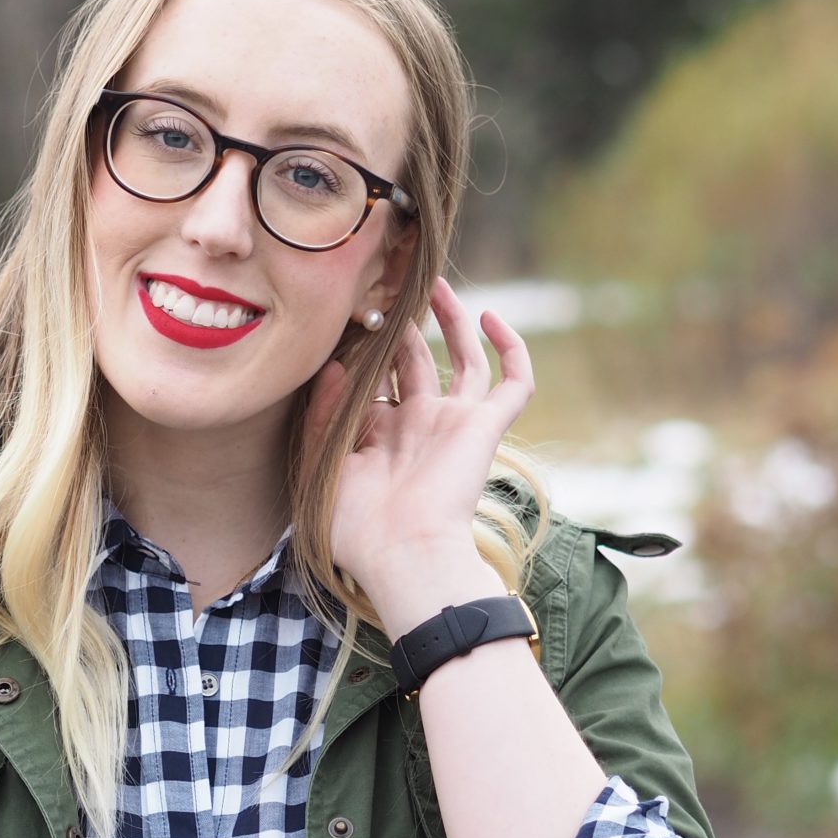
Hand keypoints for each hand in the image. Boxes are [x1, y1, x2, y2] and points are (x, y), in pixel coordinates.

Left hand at [301, 276, 533, 623]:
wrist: (403, 552)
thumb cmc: (357, 526)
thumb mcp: (323, 466)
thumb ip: (325, 413)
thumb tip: (335, 365)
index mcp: (382, 438)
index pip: (376, 381)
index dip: (365, 350)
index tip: (350, 314)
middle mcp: (420, 426)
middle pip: (418, 362)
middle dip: (405, 326)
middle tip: (391, 287)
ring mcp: (456, 424)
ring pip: (465, 362)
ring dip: (453, 322)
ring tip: (435, 284)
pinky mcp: (486, 428)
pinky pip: (513, 383)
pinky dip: (512, 349)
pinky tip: (492, 318)